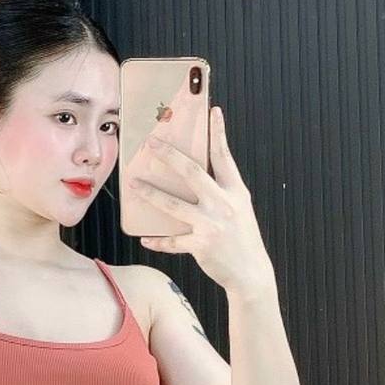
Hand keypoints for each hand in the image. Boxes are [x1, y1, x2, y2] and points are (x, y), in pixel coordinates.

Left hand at [128, 106, 274, 293]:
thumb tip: (197, 175)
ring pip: (173, 205)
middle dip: (169, 156)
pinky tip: (144, 238)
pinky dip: (157, 241)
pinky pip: (172, 242)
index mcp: (236, 192)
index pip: (224, 157)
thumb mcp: (239, 209)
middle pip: (192, 173)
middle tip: (152, 143)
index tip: (213, 111)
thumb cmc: (242, 238)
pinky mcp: (200, 246)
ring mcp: (211, 225)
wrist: (251, 273)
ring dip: (151, 194)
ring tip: (133, 185)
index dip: (218, 133)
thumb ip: (222, 191)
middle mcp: (223, 204)